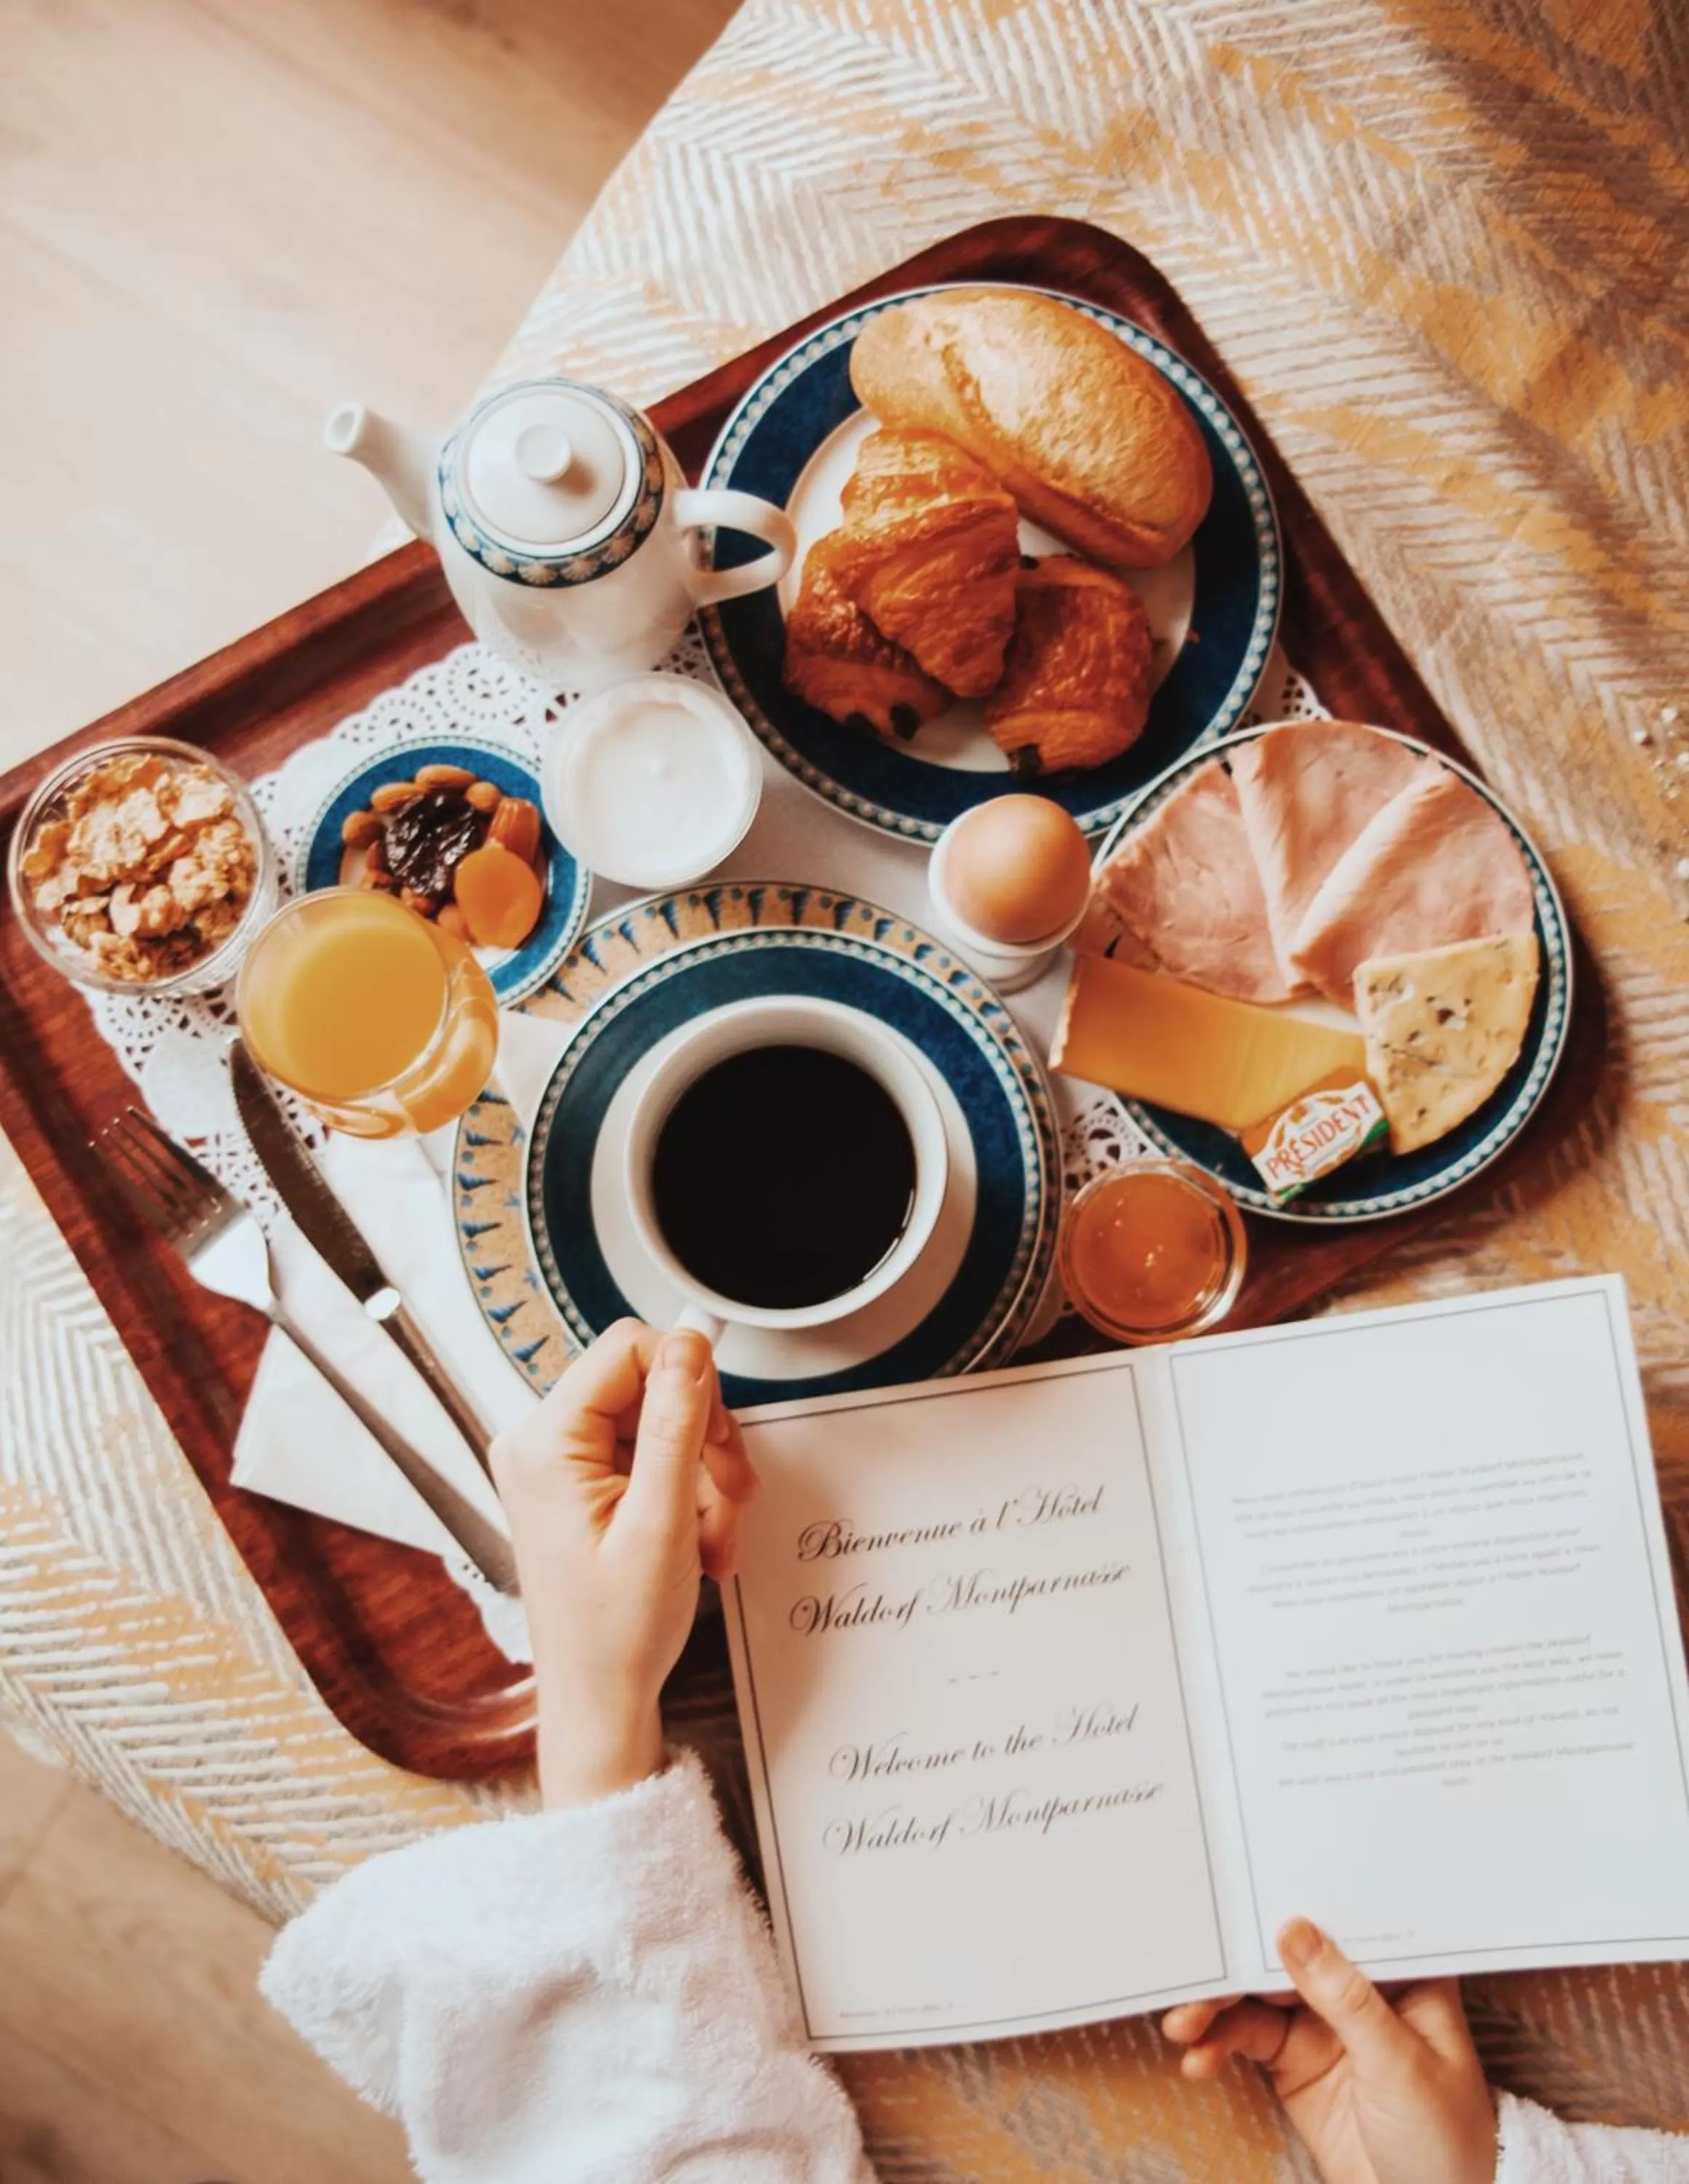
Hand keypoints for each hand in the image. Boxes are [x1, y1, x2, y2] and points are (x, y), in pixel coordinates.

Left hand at [491, 1320, 756, 1810]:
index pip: (627, 1349)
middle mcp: (541, 1442)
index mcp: (544, 1443)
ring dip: (705, 1477)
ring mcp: (559, 1464)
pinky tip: (700, 1541)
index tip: (723, 1430)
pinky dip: (687, 1494)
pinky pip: (650, 1457)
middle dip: (704, 1440)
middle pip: (649, 1385)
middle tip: (733, 1493)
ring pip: (661, 1423)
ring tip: (716, 1536)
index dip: (689, 1378)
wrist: (598, 1700)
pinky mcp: (580, 1483)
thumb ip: (675, 1424)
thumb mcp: (661, 1521)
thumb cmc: (615, 1634)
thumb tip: (687, 1347)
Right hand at [1162, 1919, 1495, 2183]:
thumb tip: (1295, 1929)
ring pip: (1258, 1996)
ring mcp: (1321, 2025)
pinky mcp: (1293, 2061)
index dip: (1293, 1905)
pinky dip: (1218, 2044)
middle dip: (1238, 1965)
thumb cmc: (1444, 2137)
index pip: (1342, 1925)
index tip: (1241, 1902)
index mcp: (1400, 1976)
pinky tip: (1198, 2058)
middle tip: (1198, 1978)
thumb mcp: (1400, 2064)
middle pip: (1287, 1957)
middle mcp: (1357, 1990)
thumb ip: (1346, 1998)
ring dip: (1217, 2007)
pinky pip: (1246, 2039)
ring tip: (1184, 2025)